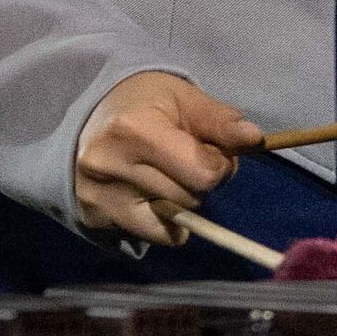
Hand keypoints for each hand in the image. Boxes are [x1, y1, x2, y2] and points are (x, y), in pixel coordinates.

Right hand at [73, 70, 260, 244]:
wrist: (82, 115)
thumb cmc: (140, 102)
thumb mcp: (182, 97)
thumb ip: (220, 120)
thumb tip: (254, 138)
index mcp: (134, 131)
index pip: (203, 173)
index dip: (218, 163)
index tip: (208, 148)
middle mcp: (111, 167)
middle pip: (191, 199)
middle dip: (199, 182)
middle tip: (183, 159)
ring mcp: (99, 197)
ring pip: (174, 223)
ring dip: (182, 204)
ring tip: (165, 175)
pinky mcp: (95, 219)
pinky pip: (153, 237)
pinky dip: (162, 222)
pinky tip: (150, 196)